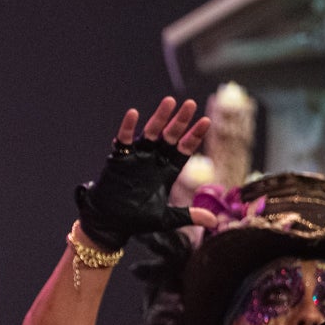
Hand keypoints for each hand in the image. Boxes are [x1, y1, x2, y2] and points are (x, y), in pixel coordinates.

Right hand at [75, 97, 213, 251]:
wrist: (109, 222)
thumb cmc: (136, 220)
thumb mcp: (166, 218)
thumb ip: (188, 215)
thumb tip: (214, 222)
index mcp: (168, 170)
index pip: (185, 149)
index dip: (195, 135)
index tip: (206, 121)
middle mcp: (155, 160)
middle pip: (171, 136)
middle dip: (180, 120)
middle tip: (190, 104)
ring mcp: (138, 156)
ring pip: (151, 132)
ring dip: (159, 117)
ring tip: (169, 102)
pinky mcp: (120, 158)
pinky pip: (124, 139)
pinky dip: (128, 127)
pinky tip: (133, 114)